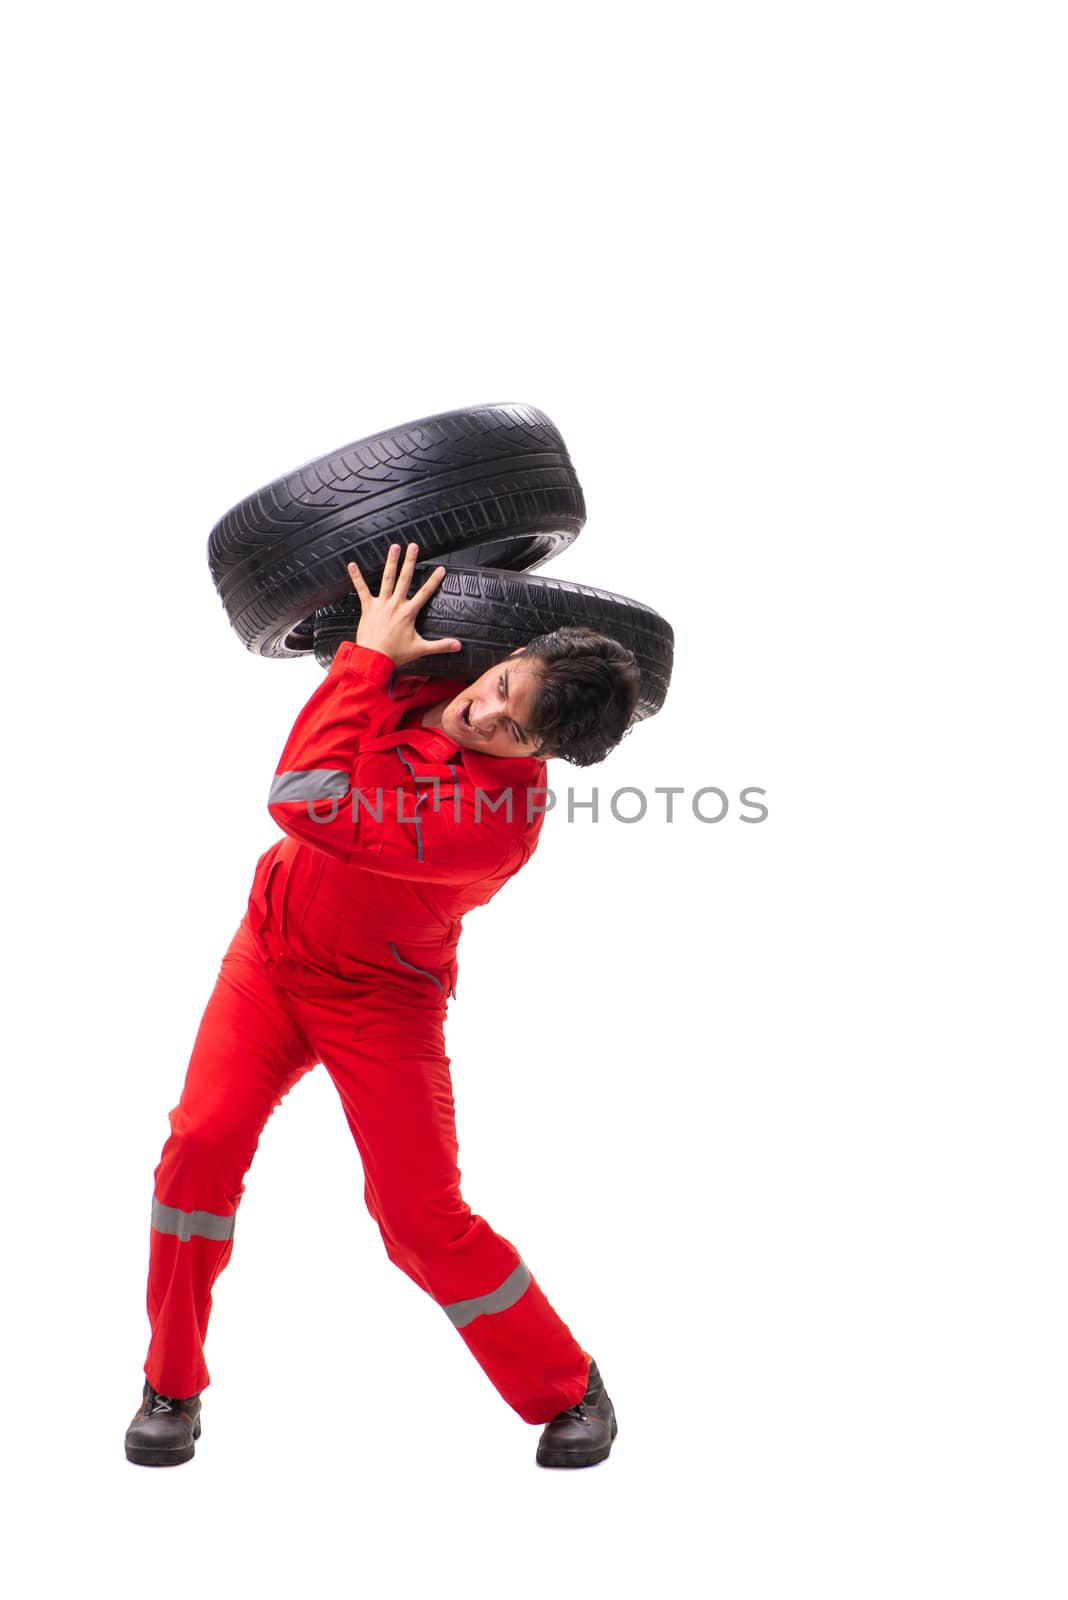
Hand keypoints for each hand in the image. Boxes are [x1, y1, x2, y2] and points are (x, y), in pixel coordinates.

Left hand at [346, 543, 462, 666]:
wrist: (373, 658)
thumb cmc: (395, 654)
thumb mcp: (420, 649)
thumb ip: (440, 645)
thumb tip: (458, 645)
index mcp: (408, 612)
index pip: (425, 592)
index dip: (434, 580)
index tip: (440, 569)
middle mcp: (395, 604)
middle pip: (405, 578)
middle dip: (410, 561)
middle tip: (414, 546)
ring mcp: (381, 604)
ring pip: (387, 578)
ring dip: (391, 562)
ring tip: (394, 547)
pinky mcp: (368, 607)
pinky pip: (361, 589)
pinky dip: (356, 577)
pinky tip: (352, 565)